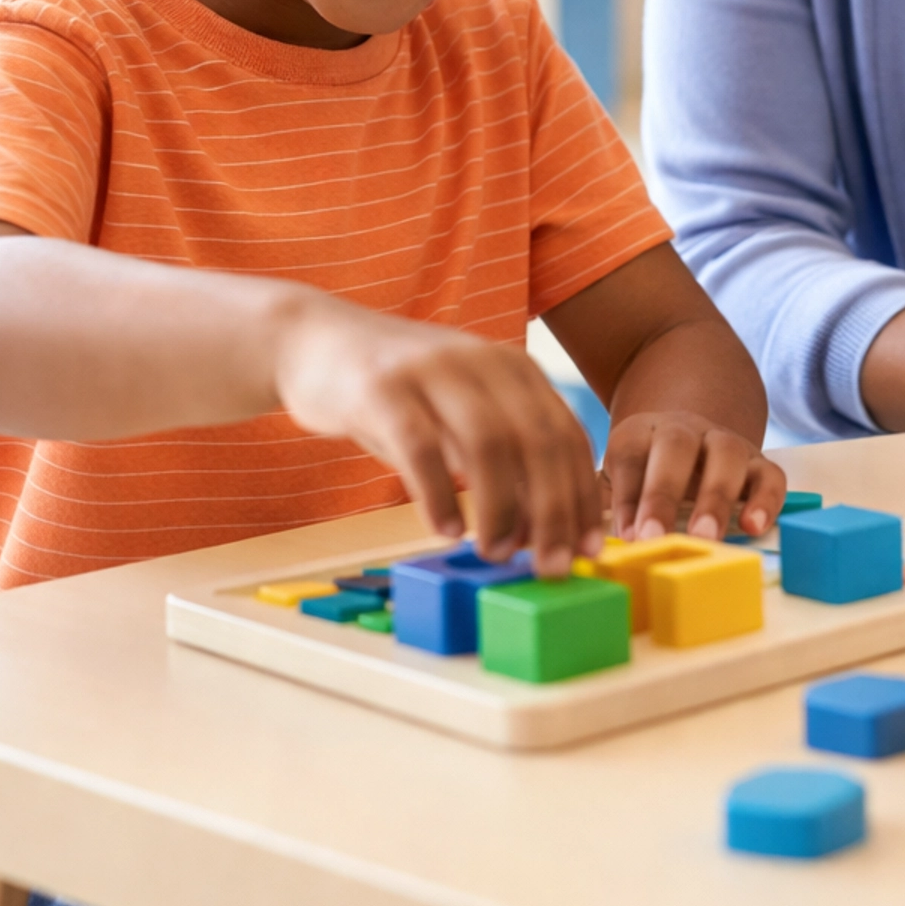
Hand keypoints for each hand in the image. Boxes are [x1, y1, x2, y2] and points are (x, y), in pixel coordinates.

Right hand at [274, 296, 603, 574]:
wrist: (315, 339)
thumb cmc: (398, 393)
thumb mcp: (460, 415)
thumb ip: (499, 459)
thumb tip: (538, 533)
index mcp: (513, 368)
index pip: (566, 435)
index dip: (582, 496)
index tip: (588, 548)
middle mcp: (481, 360)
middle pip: (537, 440)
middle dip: (552, 511)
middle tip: (549, 566)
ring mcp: (432, 369)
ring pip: (488, 442)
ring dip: (500, 507)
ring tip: (495, 553)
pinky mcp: (381, 386)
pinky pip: (420, 446)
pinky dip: (439, 494)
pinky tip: (445, 530)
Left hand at [602, 408, 787, 542]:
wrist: (691, 439)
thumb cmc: (645, 473)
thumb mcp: (617, 478)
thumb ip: (600, 503)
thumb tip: (581, 539)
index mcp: (640, 431)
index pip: (630, 453)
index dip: (627, 494)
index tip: (625, 536)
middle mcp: (684, 429)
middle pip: (676, 446)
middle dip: (663, 493)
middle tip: (652, 537)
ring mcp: (725, 442)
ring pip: (726, 454)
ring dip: (715, 497)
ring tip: (705, 538)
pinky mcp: (759, 462)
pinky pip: (769, 475)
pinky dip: (764, 500)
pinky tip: (753, 527)